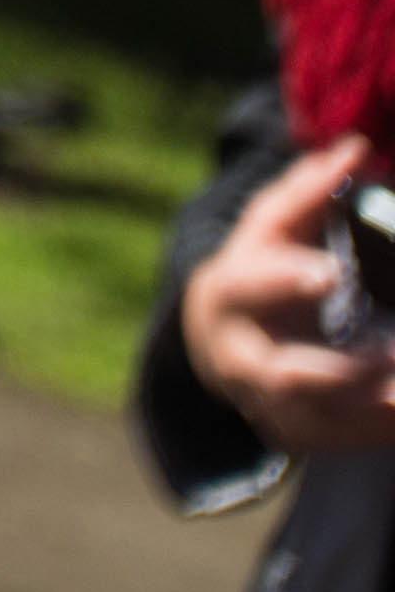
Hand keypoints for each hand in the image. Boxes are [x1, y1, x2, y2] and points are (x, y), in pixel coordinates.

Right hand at [178, 137, 394, 458]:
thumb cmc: (254, 269)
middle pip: (286, 375)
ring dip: (371, 415)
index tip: (332, 274)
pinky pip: (341, 444)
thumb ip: (309, 190)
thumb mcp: (268, 226)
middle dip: (341, 372)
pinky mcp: (295, 436)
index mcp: (229, 294)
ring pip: (319, 422)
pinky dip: (379, 433)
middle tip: (393, 355)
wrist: (216, 342)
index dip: (289, 281)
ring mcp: (266, 407)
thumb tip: (356, 147)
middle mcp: (242, 360)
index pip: (253, 288)